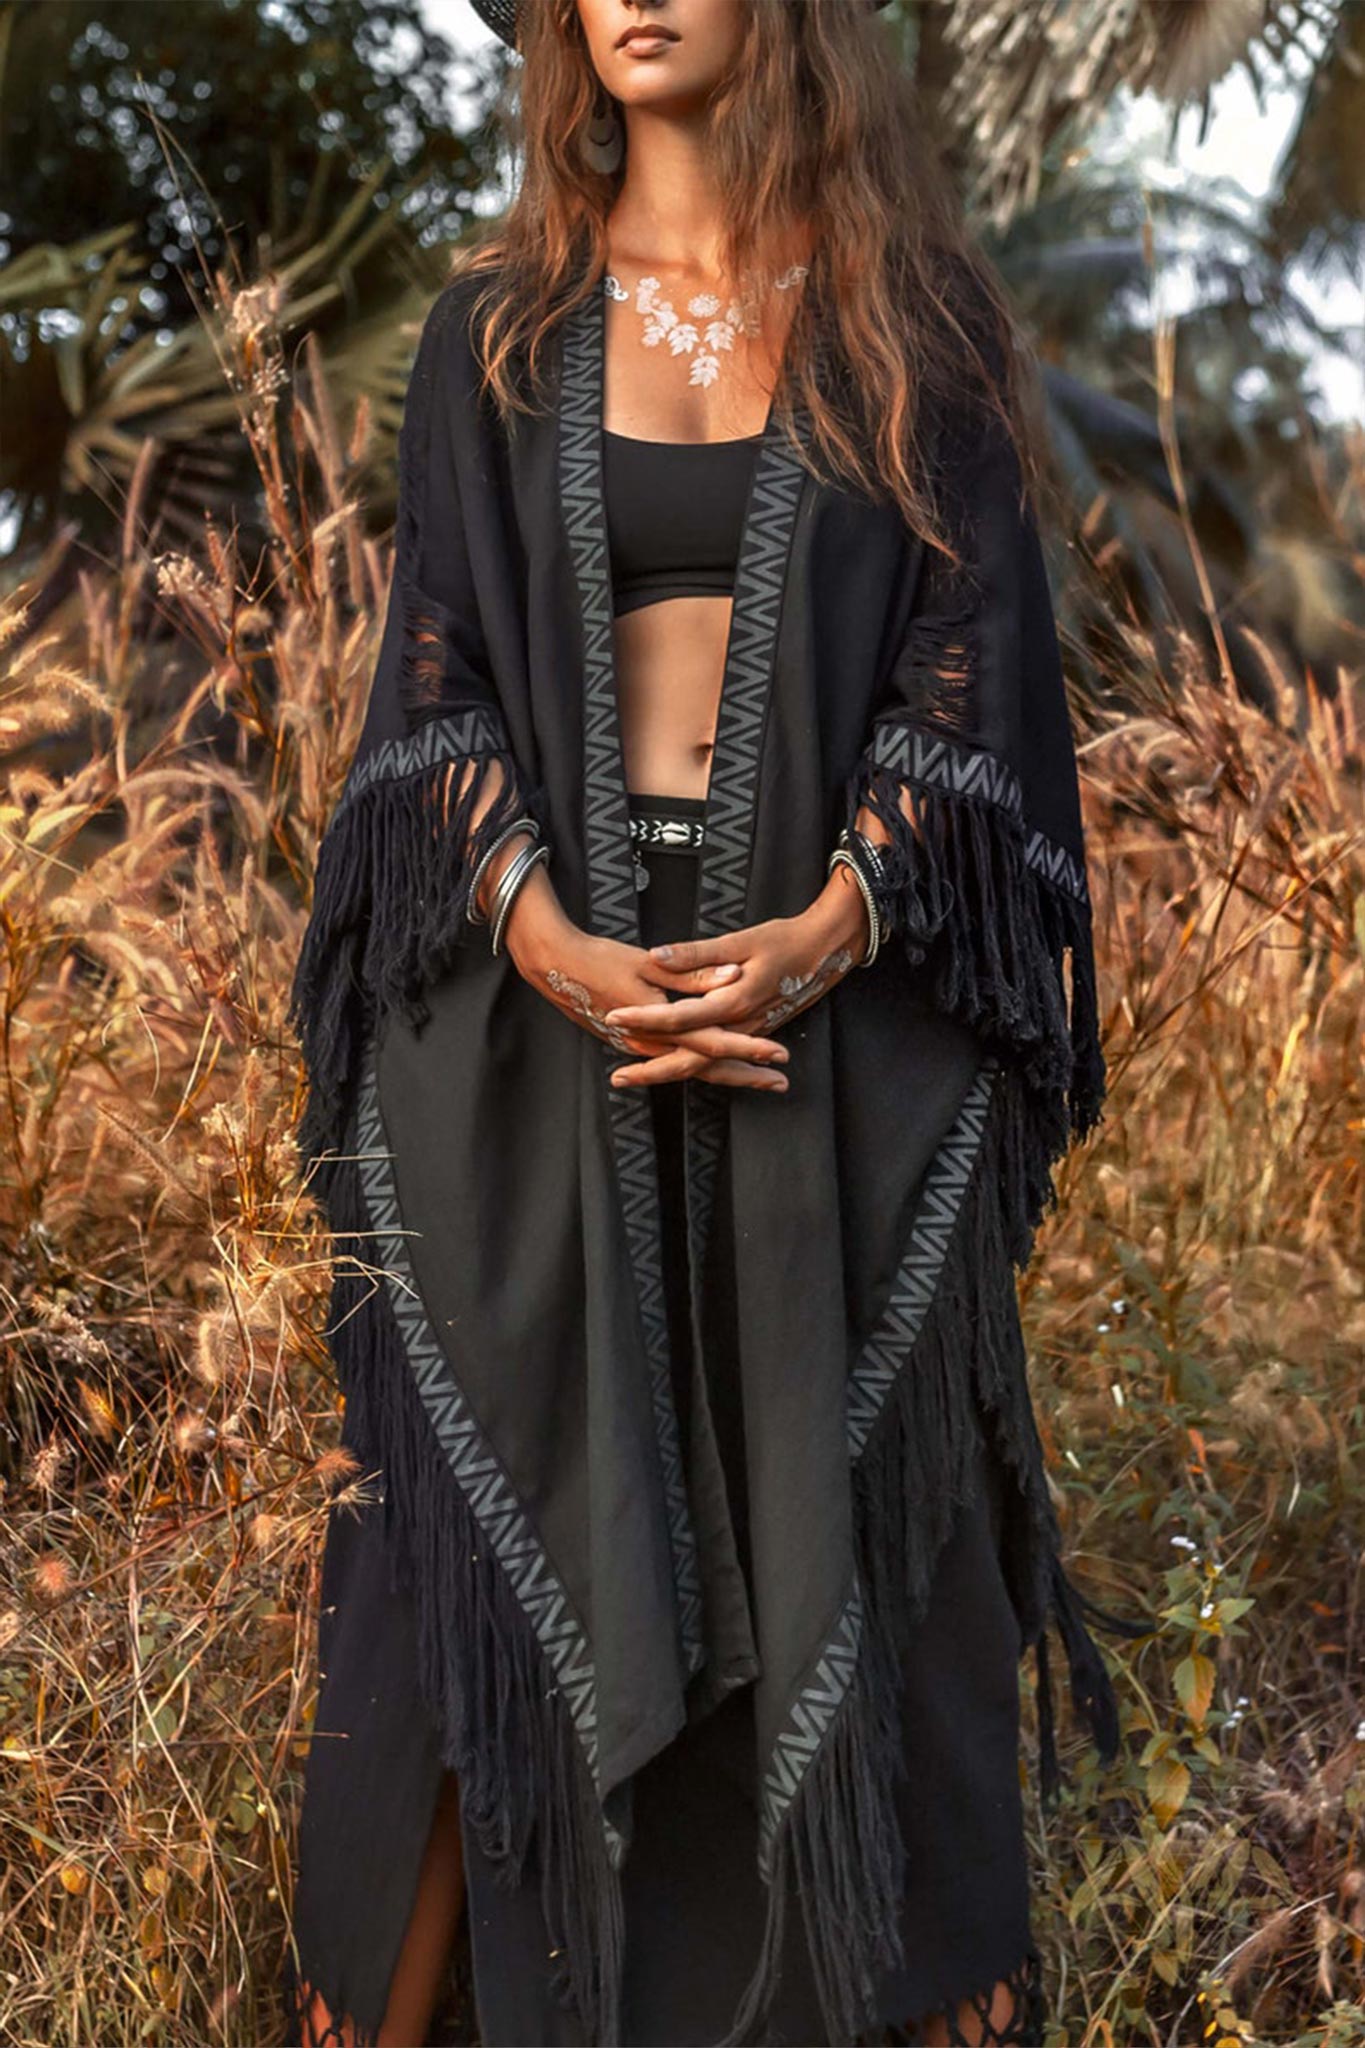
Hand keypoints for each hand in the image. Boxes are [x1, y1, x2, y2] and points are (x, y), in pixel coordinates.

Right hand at [503, 867, 791, 1092]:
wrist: (555, 968)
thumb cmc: (601, 959)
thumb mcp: (649, 962)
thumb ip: (693, 972)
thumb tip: (733, 974)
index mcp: (659, 1024)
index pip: (714, 1042)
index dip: (750, 1049)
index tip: (780, 1054)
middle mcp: (652, 1045)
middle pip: (708, 1068)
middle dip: (746, 1076)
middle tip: (781, 1082)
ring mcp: (641, 1048)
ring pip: (692, 1068)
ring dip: (728, 1074)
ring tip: (761, 1078)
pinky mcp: (634, 1044)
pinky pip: (675, 1061)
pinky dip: (701, 1066)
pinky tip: (719, 1066)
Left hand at [599, 866, 870, 1087]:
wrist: (828, 949)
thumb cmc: (786, 939)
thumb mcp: (742, 940)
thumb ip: (697, 954)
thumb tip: (656, 955)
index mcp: (734, 1002)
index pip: (679, 1018)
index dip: (644, 1018)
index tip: (613, 1017)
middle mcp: (740, 1026)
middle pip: (690, 1059)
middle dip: (652, 1070)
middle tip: (618, 1078)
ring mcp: (749, 1033)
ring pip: (705, 1064)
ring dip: (670, 1071)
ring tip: (635, 1076)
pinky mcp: (754, 1031)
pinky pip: (719, 1057)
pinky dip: (694, 1064)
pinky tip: (673, 1063)